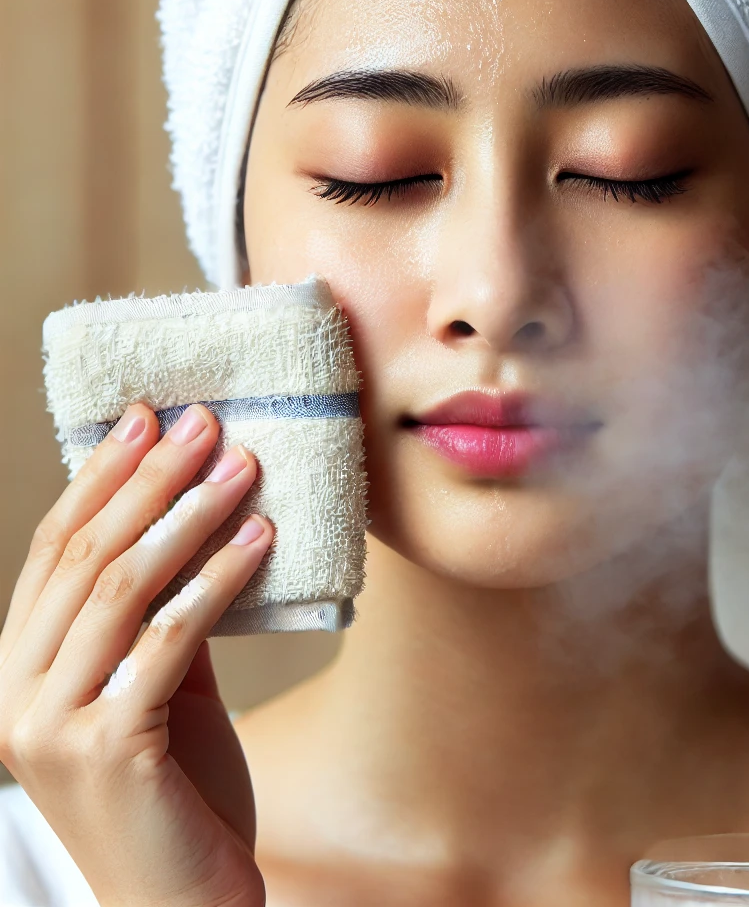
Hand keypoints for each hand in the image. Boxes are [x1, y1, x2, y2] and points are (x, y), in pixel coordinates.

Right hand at [0, 403, 272, 906]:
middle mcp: (16, 692)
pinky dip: (218, 579)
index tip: (146, 417)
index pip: (53, 551)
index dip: (100, 478)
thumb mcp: (163, 690)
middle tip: (204, 422)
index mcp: (21, 669)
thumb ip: (162, 619)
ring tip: (244, 466)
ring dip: (189, 516)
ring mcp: (52, 726)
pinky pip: (169, 640)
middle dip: (148, 479)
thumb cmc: (177, 792)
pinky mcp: (106, 749)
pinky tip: (262, 540)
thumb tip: (199, 526)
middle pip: (85, 557)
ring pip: (121, 588)